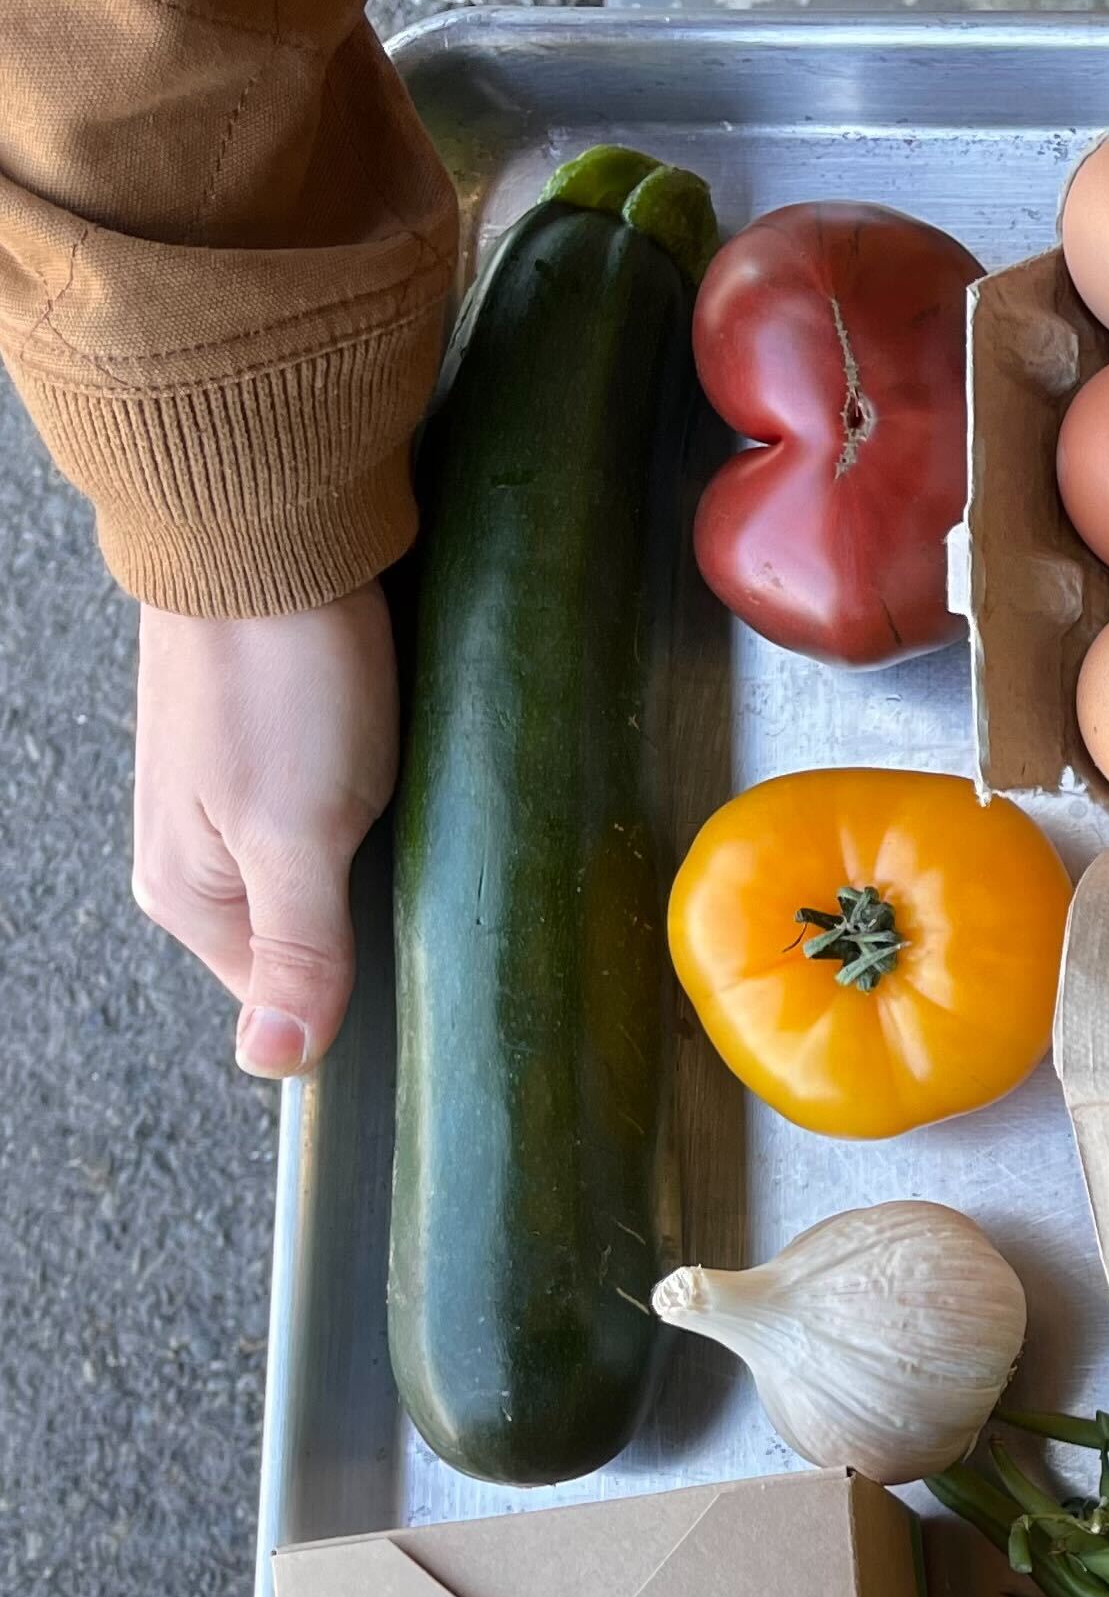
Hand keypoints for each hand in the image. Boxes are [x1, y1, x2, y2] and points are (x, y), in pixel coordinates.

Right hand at [132, 589, 399, 1077]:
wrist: (266, 535)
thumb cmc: (279, 681)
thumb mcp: (299, 834)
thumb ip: (297, 949)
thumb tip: (273, 1061)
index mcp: (188, 896)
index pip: (288, 996)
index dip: (362, 990)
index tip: (426, 965)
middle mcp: (199, 856)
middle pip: (313, 934)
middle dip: (378, 916)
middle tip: (430, 871)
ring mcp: (235, 798)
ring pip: (332, 868)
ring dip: (385, 854)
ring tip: (419, 811)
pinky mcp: (277, 746)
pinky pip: (340, 805)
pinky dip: (382, 800)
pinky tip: (408, 773)